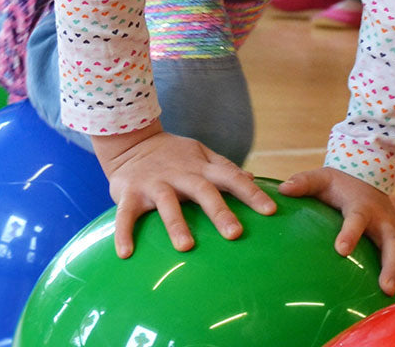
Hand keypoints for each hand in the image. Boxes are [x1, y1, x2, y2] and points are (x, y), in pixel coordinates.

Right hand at [92, 122, 276, 258]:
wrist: (131, 141)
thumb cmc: (173, 154)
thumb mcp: (201, 155)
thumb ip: (225, 168)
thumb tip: (253, 179)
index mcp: (200, 168)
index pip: (231, 178)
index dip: (251, 193)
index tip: (270, 211)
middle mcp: (180, 175)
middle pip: (203, 191)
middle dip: (219, 212)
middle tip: (235, 234)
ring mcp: (154, 183)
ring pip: (167, 203)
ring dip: (176, 224)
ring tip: (186, 247)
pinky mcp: (130, 193)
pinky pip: (126, 215)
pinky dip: (124, 233)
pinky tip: (125, 254)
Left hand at [279, 167, 394, 296]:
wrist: (367, 176)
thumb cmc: (339, 183)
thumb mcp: (320, 178)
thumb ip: (302, 183)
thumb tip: (283, 189)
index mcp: (361, 206)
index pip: (356, 219)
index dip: (350, 233)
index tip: (341, 250)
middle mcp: (383, 221)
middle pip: (392, 243)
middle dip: (391, 266)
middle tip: (386, 288)